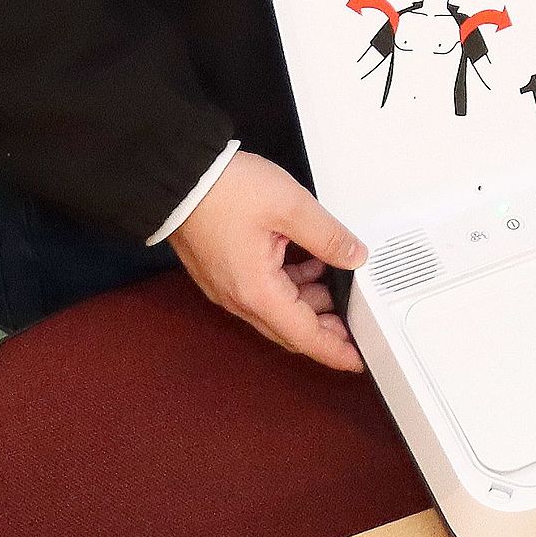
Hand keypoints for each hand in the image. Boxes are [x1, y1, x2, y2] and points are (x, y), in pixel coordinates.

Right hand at [171, 152, 367, 372]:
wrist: (178, 177)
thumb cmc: (222, 191)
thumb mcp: (290, 207)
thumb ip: (328, 236)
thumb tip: (353, 256)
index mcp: (257, 292)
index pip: (305, 336)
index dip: (335, 350)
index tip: (357, 359)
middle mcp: (239, 298)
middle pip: (290, 328)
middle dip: (326, 328)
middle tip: (356, 320)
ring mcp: (228, 286)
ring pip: (278, 309)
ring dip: (309, 302)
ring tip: (338, 281)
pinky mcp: (224, 271)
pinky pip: (263, 291)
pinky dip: (290, 285)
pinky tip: (308, 263)